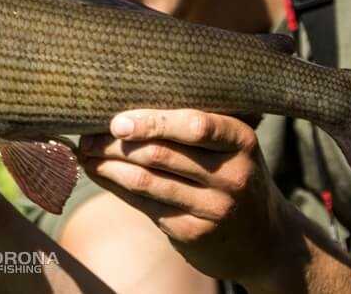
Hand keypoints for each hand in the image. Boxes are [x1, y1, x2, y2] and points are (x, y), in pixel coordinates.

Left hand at [77, 109, 298, 285]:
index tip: (116, 121)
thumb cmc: (234, 176)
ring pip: (145, 181)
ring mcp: (213, 208)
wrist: (265, 240)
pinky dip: (116, 187)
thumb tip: (127, 109)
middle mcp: (231, 175)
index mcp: (241, 141)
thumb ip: (194, 128)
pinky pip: (144, 205)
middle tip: (86, 134)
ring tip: (84, 153)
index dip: (152, 122)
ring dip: (107, 166)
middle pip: (160, 154)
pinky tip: (100, 175)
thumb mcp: (231, 148)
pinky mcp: (193, 233)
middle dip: (115, 143)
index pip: (195, 126)